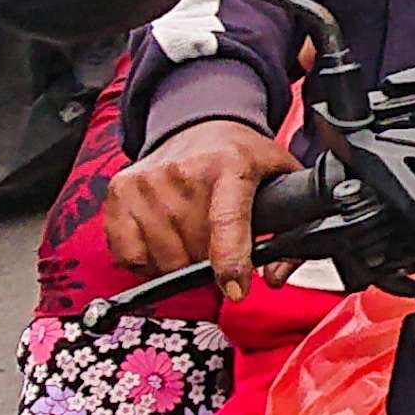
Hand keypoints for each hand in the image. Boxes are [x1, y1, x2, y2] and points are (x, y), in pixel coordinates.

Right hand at [101, 118, 299, 299]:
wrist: (198, 125)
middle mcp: (184, 170)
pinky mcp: (121, 191)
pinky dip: (147, 263)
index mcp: (232, 164)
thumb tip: (274, 277)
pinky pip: (129, 256)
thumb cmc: (240, 156)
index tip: (236, 289)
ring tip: (194, 240)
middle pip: (195, 251)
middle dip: (210, 263)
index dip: (231, 262)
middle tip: (218, 247)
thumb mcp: (281, 175)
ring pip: (163, 260)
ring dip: (181, 264)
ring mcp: (148, 181)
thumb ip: (293, 225)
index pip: (228, 221)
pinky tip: (164, 242)